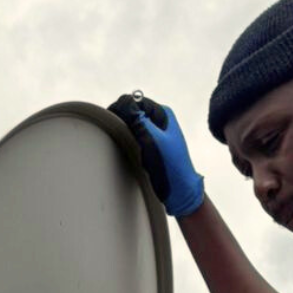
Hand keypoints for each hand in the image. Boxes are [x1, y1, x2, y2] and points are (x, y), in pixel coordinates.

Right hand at [108, 94, 204, 217]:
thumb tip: (125, 102)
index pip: (134, 100)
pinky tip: (126, 148)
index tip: (110, 121)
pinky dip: (127, 139)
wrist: (181, 191)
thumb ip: (139, 120)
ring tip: (121, 141)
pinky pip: (134, 135)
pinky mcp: (152, 145)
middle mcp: (160, 120)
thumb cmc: (171, 167)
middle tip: (114, 133)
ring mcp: (156, 132)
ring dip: (123, 130)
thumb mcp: (153, 140)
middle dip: (121, 119)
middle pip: (132, 110)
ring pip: (132, 123)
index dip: (120, 108)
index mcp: (163, 114)